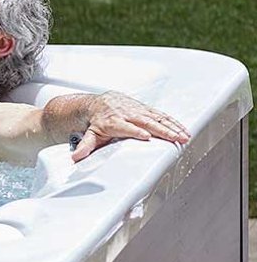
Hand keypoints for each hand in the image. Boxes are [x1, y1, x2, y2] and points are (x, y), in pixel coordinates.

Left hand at [71, 92, 189, 161]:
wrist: (99, 104)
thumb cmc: (96, 122)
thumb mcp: (89, 135)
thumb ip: (84, 146)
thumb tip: (76, 158)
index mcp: (113, 122)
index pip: (126, 127)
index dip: (135, 131)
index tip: (146, 137)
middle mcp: (127, 114)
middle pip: (147, 122)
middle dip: (162, 130)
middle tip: (176, 139)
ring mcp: (138, 110)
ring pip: (157, 118)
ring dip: (173, 127)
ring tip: (184, 136)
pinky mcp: (145, 109)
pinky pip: (161, 115)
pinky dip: (173, 122)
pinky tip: (183, 130)